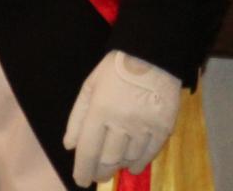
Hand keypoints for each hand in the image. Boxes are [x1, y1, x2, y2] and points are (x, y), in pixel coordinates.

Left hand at [63, 50, 179, 186]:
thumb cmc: (116, 69)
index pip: (88, 150)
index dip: (83, 170)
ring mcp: (144, 125)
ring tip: (116, 163)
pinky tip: (133, 165)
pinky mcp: (163, 127)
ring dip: (119, 165)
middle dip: (101, 172)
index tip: (81, 180)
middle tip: (99, 175)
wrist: (153, 55)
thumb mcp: (90, 87)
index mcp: (100, 109)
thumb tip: (70, 146)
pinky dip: (139, 163)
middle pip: (108, 159)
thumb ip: (77, 117)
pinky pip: (150, 154)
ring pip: (128, 159)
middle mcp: (121, 121)